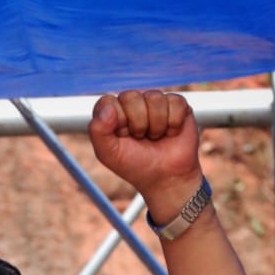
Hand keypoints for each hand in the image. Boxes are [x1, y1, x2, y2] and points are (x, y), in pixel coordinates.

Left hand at [88, 89, 202, 221]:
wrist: (166, 178)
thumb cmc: (135, 166)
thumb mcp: (108, 154)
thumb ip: (98, 131)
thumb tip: (108, 107)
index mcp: (112, 112)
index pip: (108, 102)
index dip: (117, 121)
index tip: (123, 137)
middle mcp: (132, 103)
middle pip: (131, 96)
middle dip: (137, 124)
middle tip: (141, 138)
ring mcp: (154, 101)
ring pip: (154, 98)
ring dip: (156, 125)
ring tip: (156, 137)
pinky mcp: (176, 103)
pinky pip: (175, 102)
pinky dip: (173, 124)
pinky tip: (170, 133)